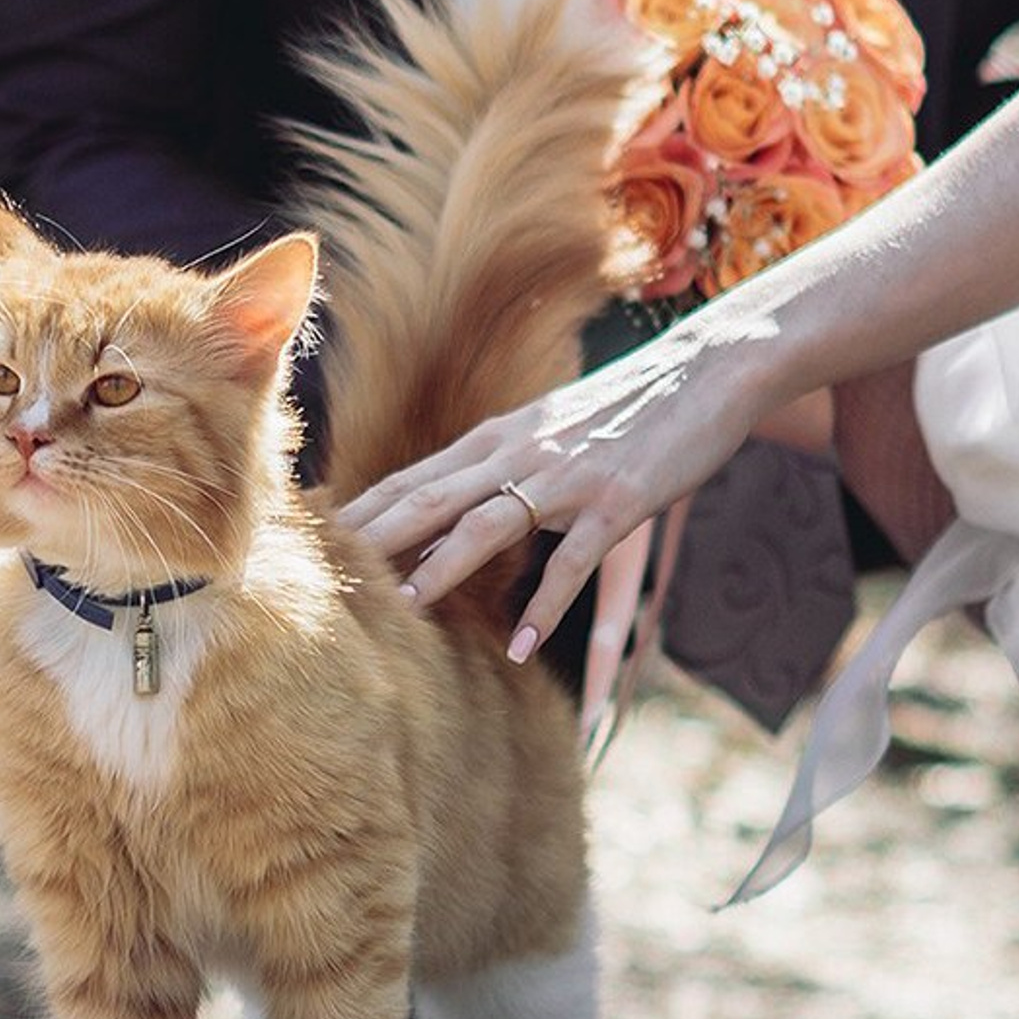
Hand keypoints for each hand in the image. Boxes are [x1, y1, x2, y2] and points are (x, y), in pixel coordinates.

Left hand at [337, 327, 756, 659]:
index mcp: (497, 438)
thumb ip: (500, 462)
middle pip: (429, 497)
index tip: (312, 540)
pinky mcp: (616, 500)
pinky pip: (571, 560)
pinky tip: (522, 647)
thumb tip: (456, 502)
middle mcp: (519, 453)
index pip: (412, 478)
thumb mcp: (548, 430)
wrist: (706, 371)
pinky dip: (544, 605)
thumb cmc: (624, 409)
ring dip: (441, 567)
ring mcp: (567, 477)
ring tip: (404, 610)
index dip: (361, 510)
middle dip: (373, 539)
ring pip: (487, 524)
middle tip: (324, 575)